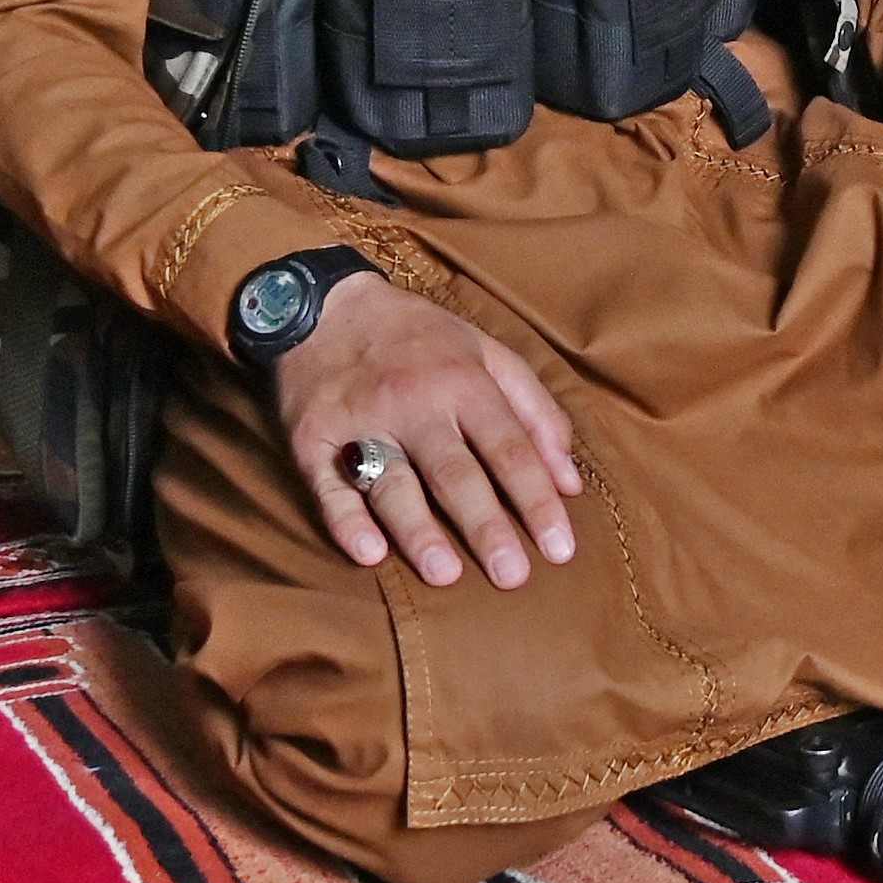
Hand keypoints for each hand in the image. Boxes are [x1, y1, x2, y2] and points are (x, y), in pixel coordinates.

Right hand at [271, 276, 584, 587]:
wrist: (327, 305)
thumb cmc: (420, 338)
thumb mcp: (488, 354)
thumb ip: (536, 413)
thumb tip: (570, 481)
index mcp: (464, 381)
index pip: (510, 450)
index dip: (537, 501)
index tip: (560, 549)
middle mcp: (415, 402)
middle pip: (456, 473)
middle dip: (486, 526)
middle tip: (513, 577)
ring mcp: (361, 421)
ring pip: (395, 483)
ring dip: (419, 530)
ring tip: (446, 574)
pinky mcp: (313, 438)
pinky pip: (329, 486)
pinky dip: (346, 520)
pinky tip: (368, 552)